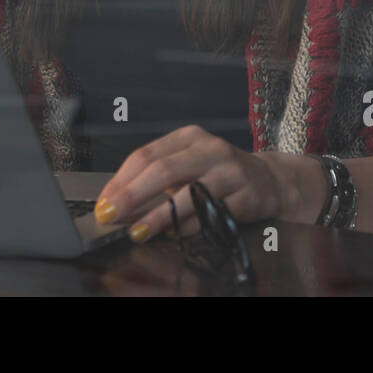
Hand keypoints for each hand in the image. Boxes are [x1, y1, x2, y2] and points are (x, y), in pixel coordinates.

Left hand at [94, 125, 289, 242]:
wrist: (269, 180)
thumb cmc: (218, 174)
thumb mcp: (187, 166)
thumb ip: (155, 181)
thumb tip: (116, 203)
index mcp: (188, 137)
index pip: (146, 155)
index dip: (121, 180)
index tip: (104, 203)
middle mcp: (209, 148)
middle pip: (163, 170)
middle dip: (132, 195)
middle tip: (111, 215)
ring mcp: (229, 170)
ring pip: (188, 193)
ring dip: (159, 216)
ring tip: (138, 231)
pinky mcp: (246, 195)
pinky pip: (211, 214)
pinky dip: (189, 227)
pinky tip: (175, 235)